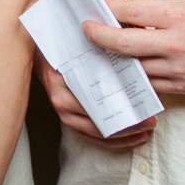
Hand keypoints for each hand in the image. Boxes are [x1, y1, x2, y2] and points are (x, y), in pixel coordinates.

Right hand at [34, 50, 152, 147]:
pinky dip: (111, 140)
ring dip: (123, 135)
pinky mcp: (67, 119)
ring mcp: (63, 113)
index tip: (145, 107)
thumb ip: (101, 50)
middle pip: (100, 121)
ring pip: (97, 133)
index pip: (98, 101)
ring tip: (145, 132)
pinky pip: (91, 136)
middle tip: (150, 122)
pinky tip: (131, 137)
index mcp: (63, 82)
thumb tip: (133, 58)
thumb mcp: (78, 44)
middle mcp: (61, 101)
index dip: (124, 108)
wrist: (33, 49)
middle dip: (129, 124)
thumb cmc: (60, 44)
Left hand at [82, 0, 184, 96]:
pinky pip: (151, 85)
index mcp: (179, 15)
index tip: (94, 5)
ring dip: (113, 60)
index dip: (107, 8)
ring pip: (133, 68)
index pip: (131, 11)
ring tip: (96, 52)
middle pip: (122, 43)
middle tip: (85, 30)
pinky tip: (123, 72)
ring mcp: (179, 69)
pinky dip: (135, 78)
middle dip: (98, 36)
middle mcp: (174, 44)